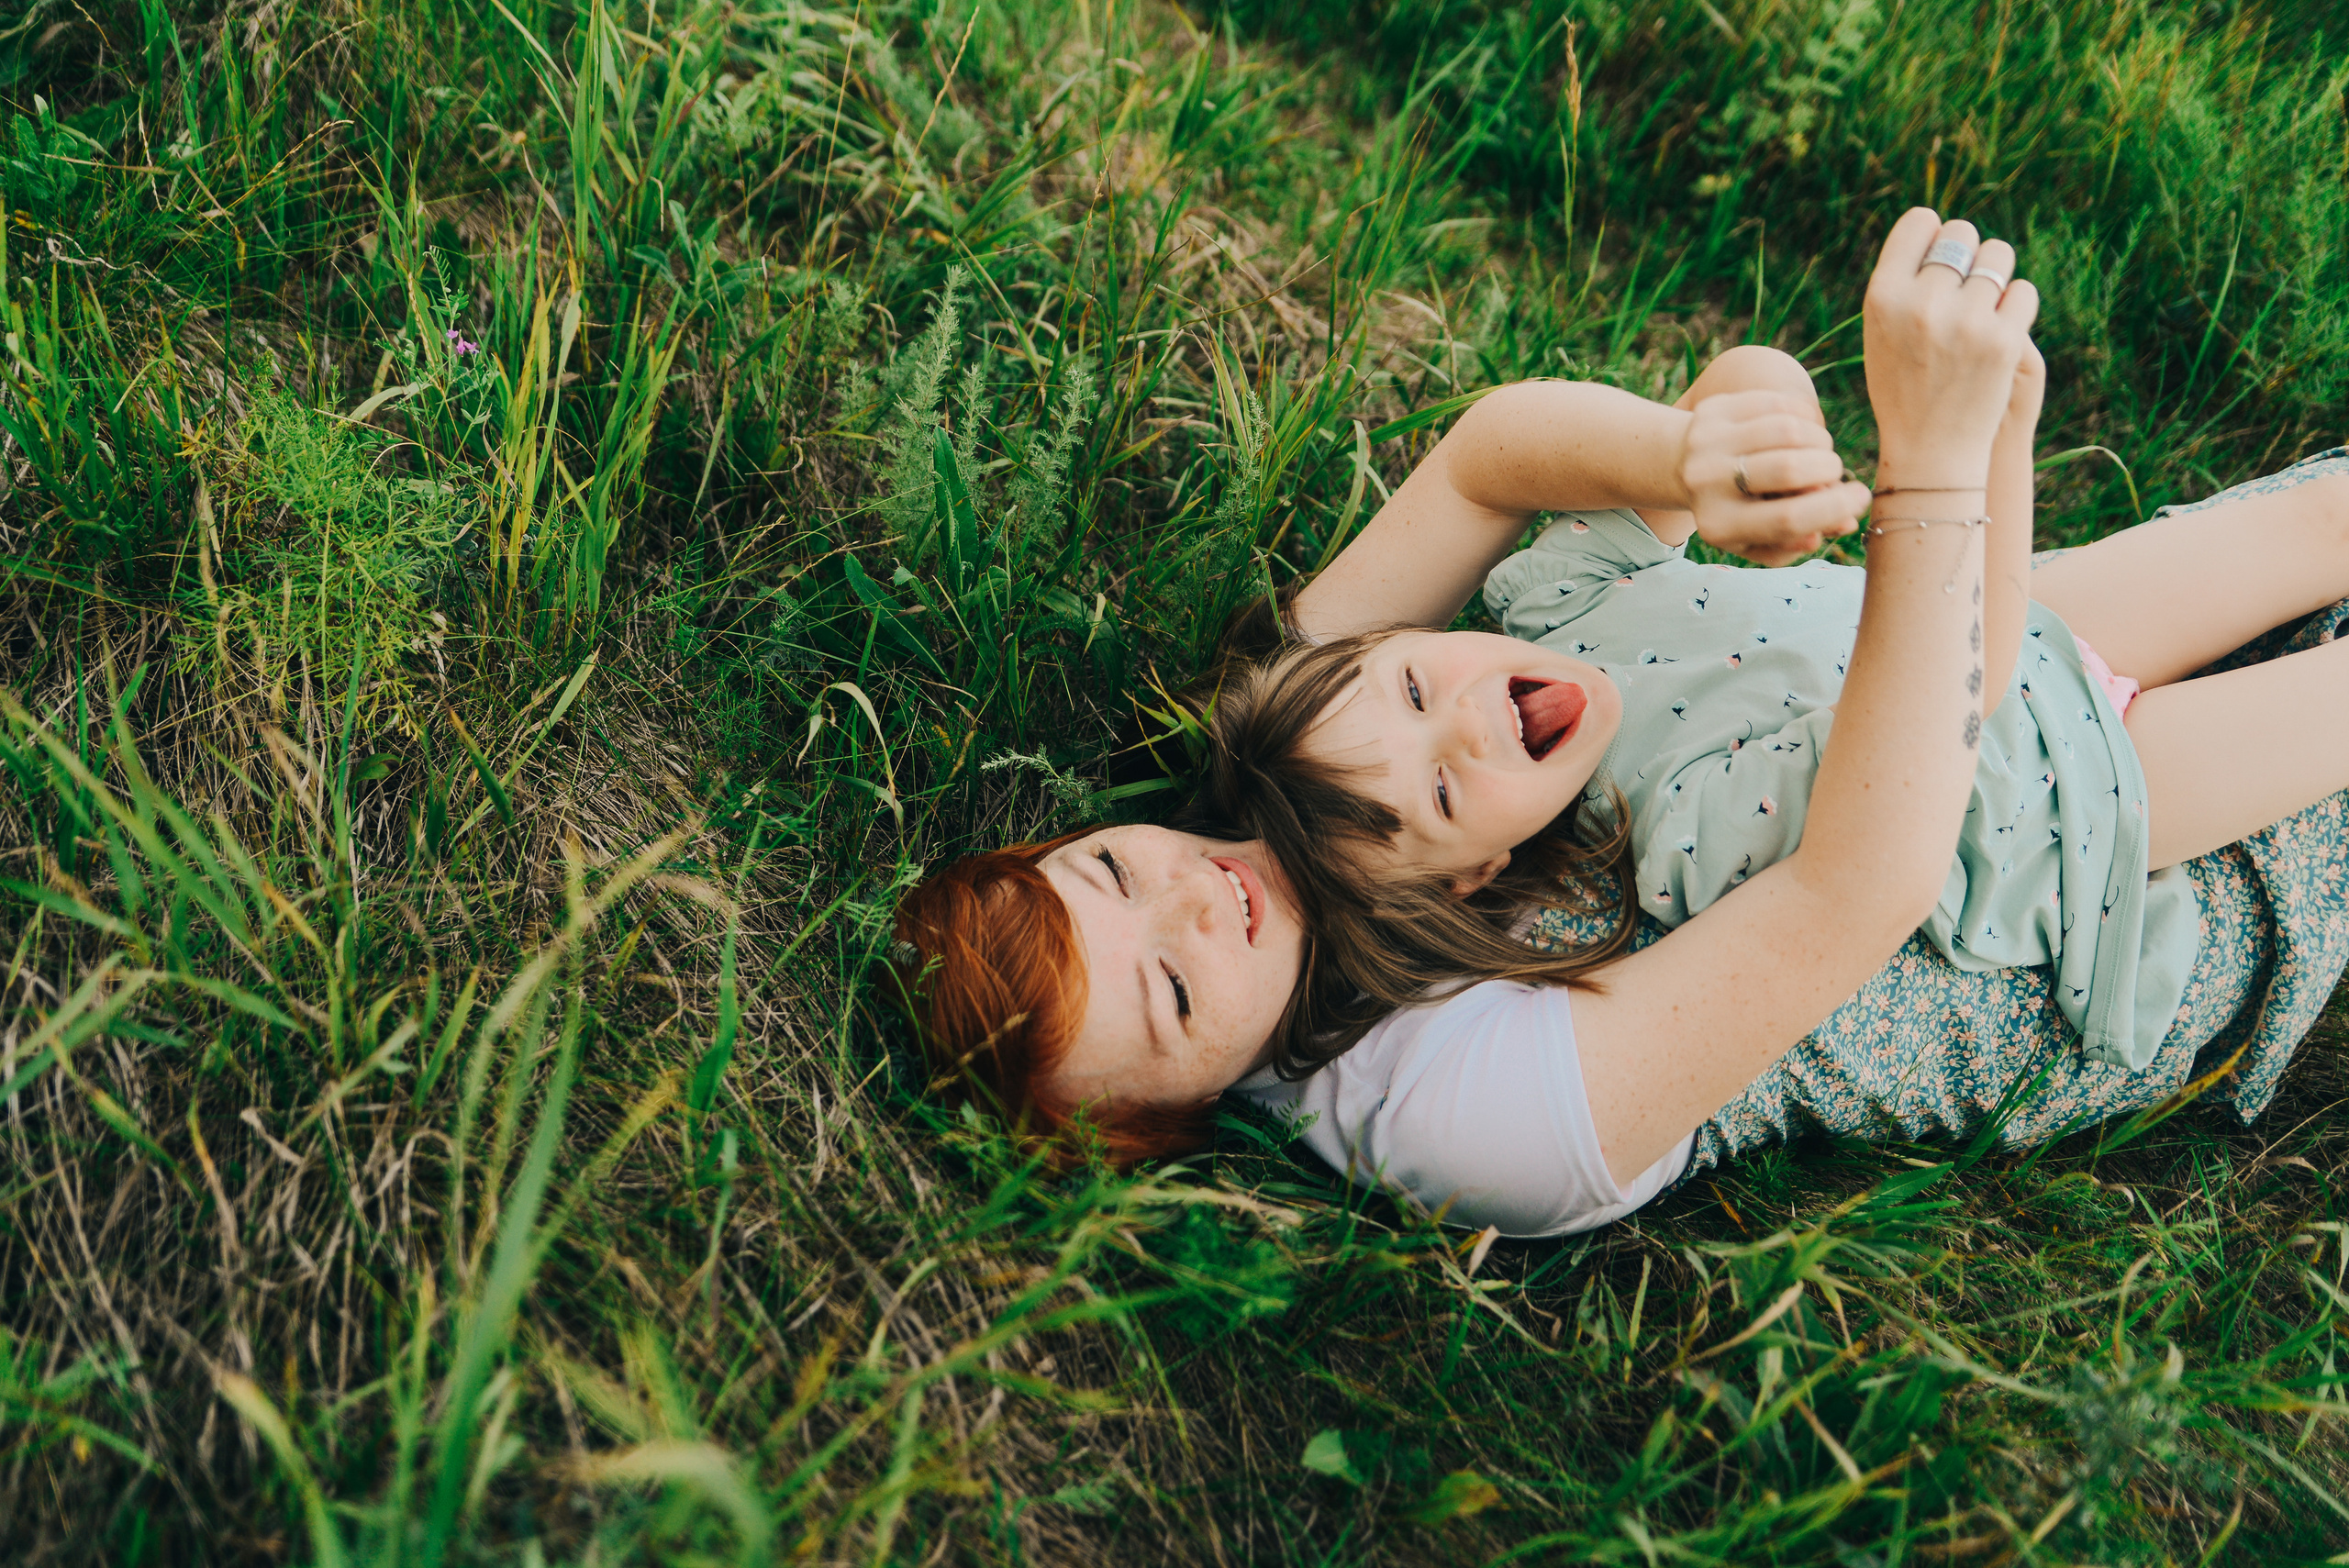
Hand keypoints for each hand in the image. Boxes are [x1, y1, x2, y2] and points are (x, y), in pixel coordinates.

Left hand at [1679, 389, 1871, 566]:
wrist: (1686, 467)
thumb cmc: (1737, 510)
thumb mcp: (1760, 536)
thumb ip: (1798, 540)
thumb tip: (1842, 524)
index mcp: (1719, 525)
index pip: (1789, 519)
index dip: (1835, 507)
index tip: (1861, 497)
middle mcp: (1705, 483)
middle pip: (1790, 469)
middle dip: (1828, 469)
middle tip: (1834, 472)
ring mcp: (1706, 442)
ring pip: (1788, 430)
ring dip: (1819, 440)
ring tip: (1817, 451)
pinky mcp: (1713, 409)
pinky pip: (1778, 403)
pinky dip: (1803, 415)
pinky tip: (1802, 429)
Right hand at [1863, 211, 2038, 486]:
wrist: (1931, 450)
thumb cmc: (1904, 386)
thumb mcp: (1882, 332)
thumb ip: (1904, 282)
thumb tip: (1941, 228)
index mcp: (1882, 297)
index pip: (1920, 222)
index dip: (1933, 235)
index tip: (1937, 261)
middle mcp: (1921, 304)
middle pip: (1963, 232)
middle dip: (1967, 254)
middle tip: (1963, 289)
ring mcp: (1965, 322)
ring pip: (1999, 255)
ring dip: (1996, 274)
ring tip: (1983, 308)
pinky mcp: (2004, 342)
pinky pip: (2023, 291)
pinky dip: (2016, 307)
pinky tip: (1999, 331)